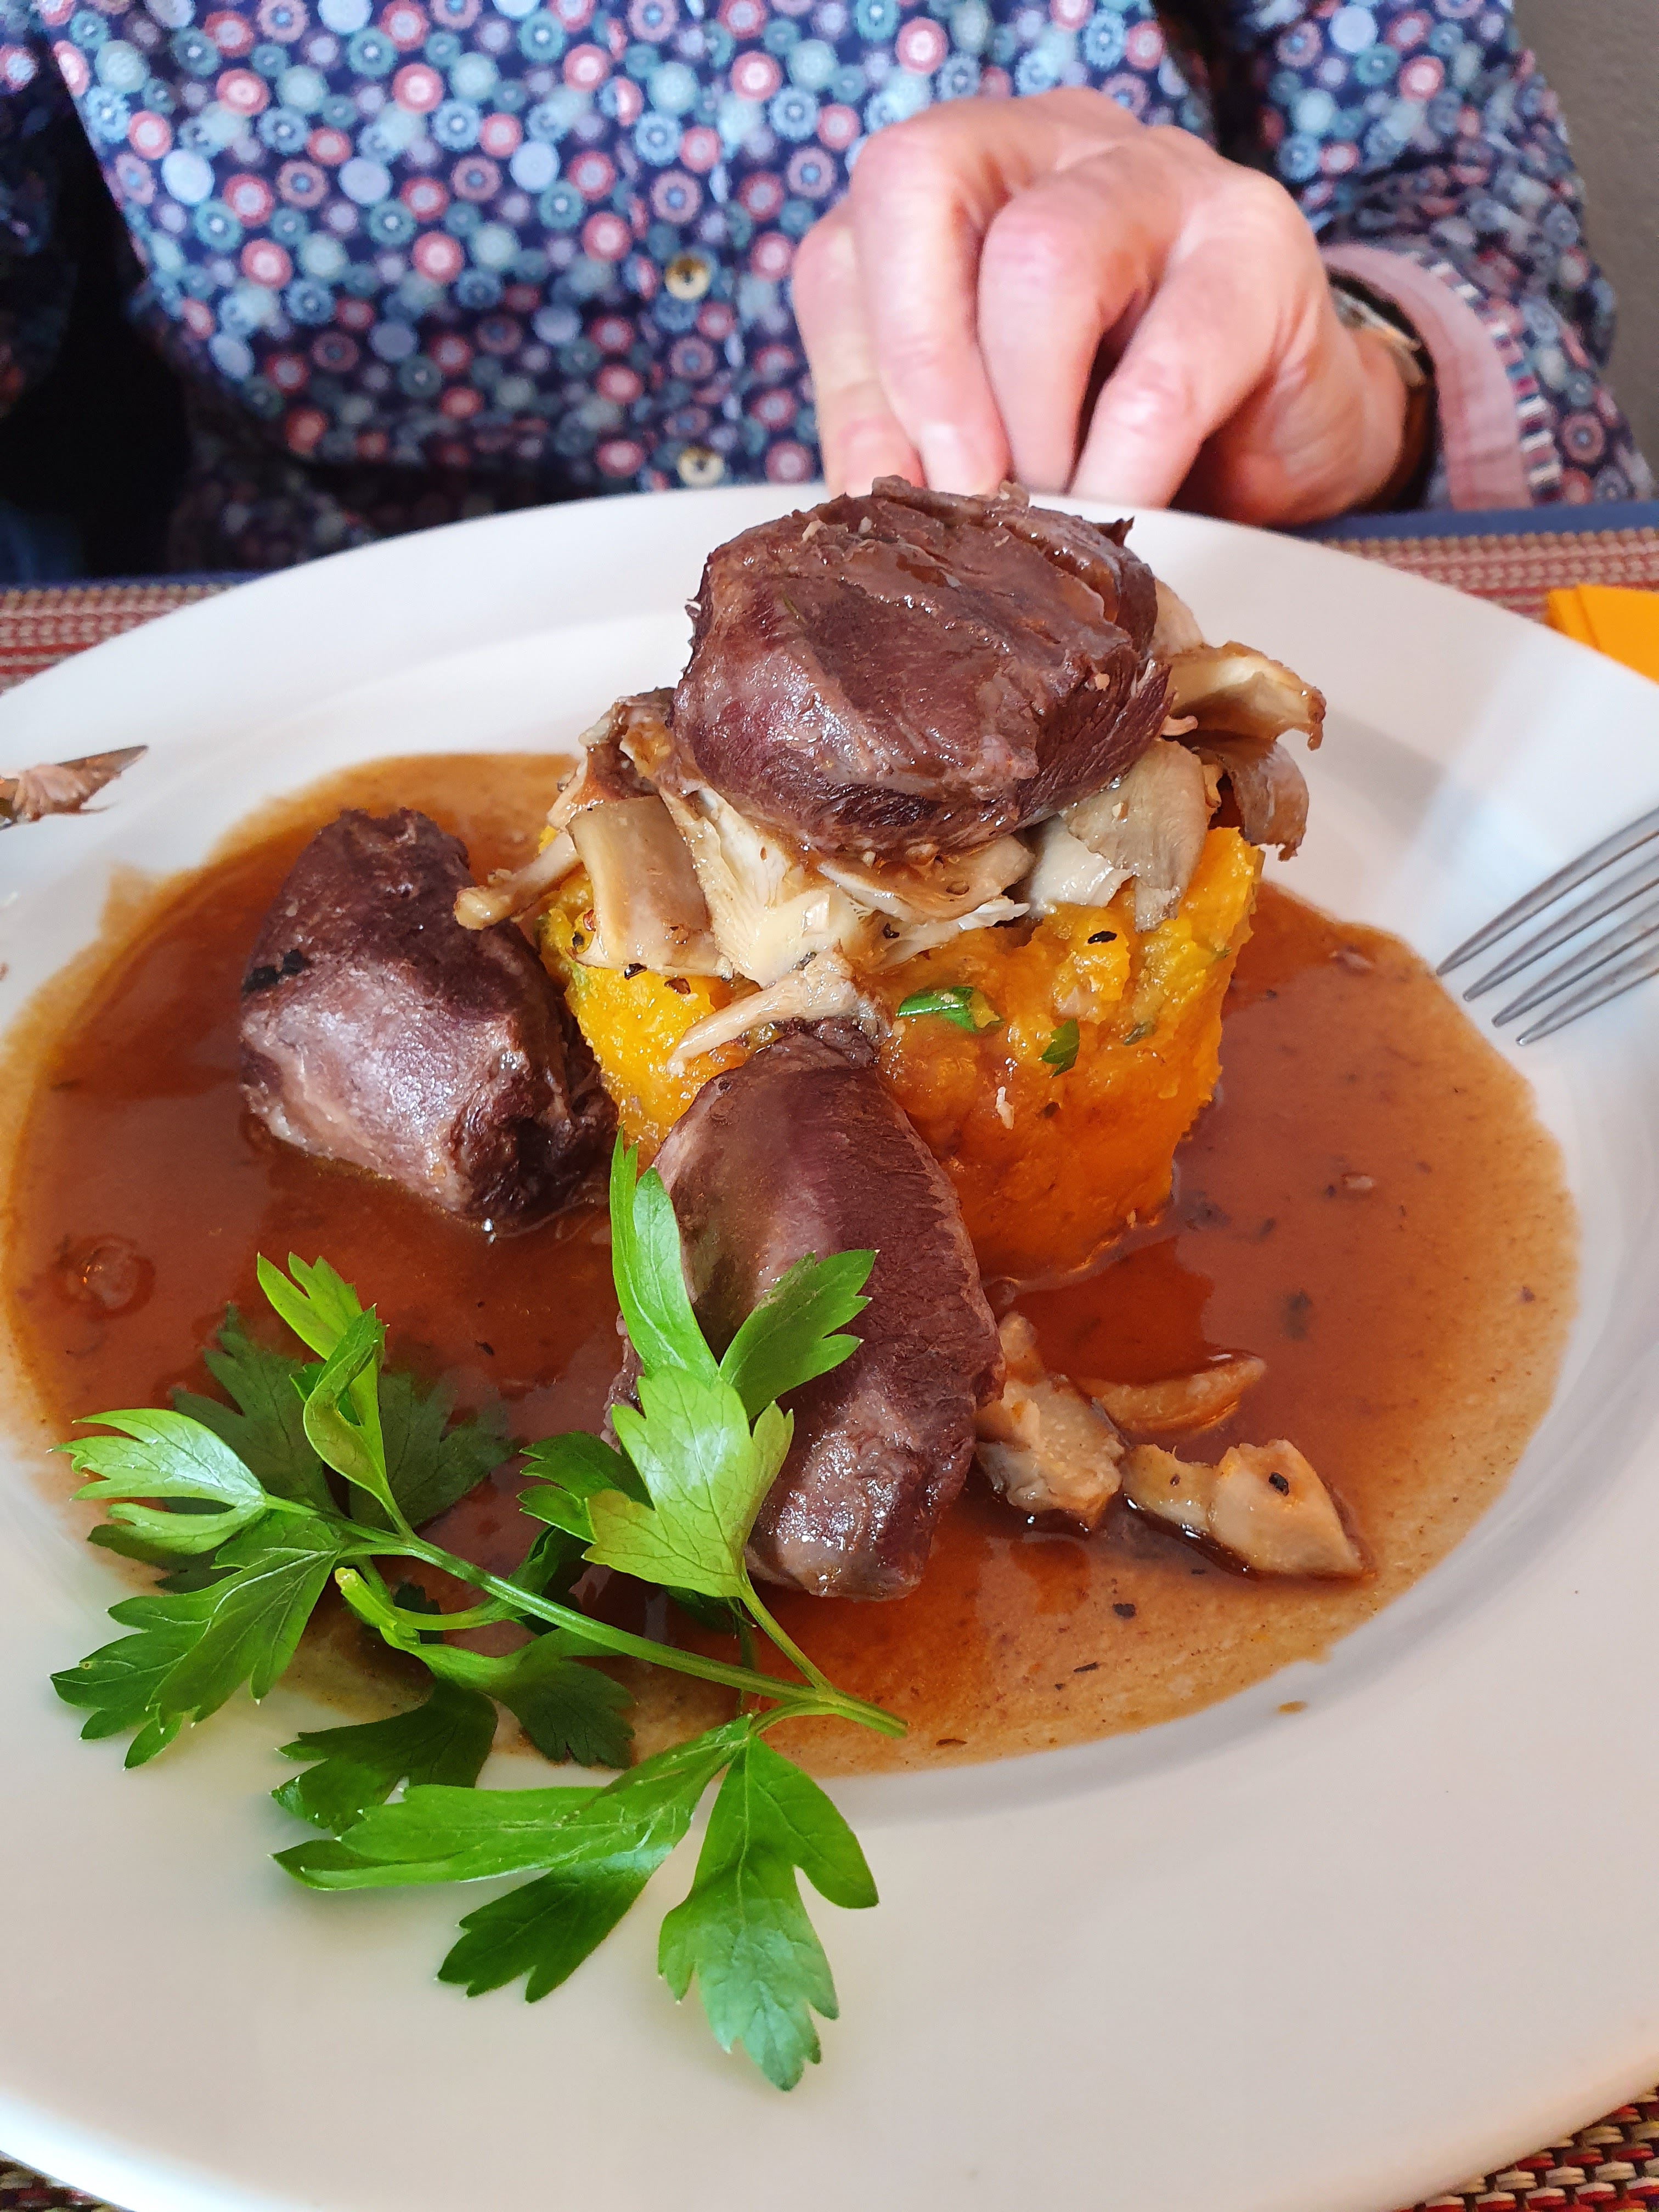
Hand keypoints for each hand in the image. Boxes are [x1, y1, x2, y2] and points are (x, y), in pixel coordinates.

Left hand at [792, 89, 1411, 525]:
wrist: (1282, 437)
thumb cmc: (1114, 428)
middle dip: (922, 364)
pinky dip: (1122, 473)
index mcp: (961, 182)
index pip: (848, 243)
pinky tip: (1121, 519)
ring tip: (1049, 511)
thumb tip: (857, 511)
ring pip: (1043, 258)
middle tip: (961, 493)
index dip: (853, 386)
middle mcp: (1051, 144)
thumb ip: (914, 444)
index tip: (892, 504)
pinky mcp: (1258, 252)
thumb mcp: (991, 431)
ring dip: (1028, 424)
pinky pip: (1162, 375)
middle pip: (923, 183)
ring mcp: (1162, 175)